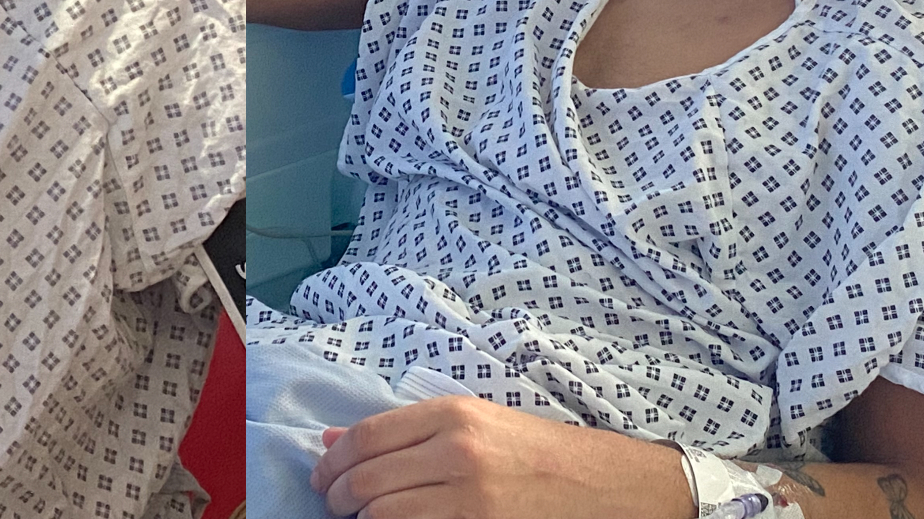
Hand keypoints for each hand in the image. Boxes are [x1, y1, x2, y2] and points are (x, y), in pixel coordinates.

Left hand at [309, 395, 692, 518]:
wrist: (602, 486)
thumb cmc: (535, 450)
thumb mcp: (473, 422)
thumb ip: (405, 430)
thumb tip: (333, 440)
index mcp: (453, 415)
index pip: (366, 437)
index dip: (332, 461)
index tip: (321, 474)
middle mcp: (456, 453)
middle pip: (366, 480)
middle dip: (338, 497)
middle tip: (334, 503)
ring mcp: (468, 498)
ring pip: (383, 515)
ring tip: (362, 518)